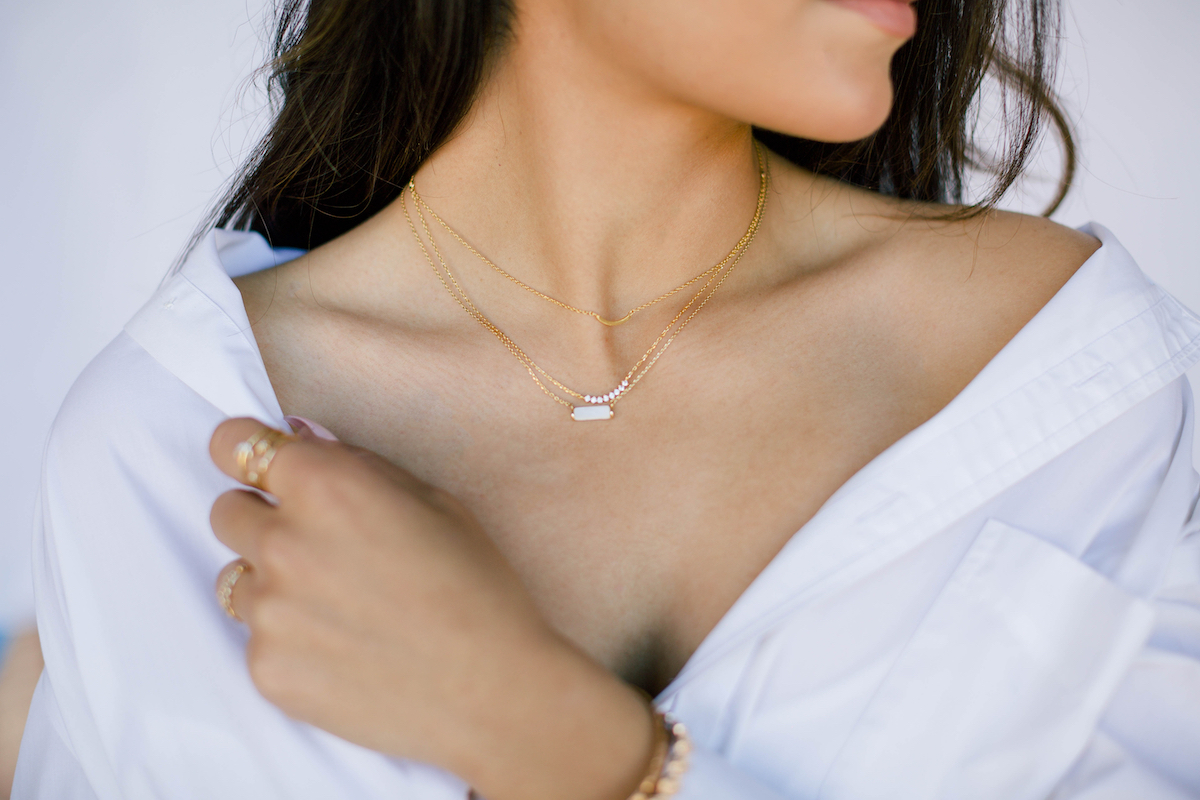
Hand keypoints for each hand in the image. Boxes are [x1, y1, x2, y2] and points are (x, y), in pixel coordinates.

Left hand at [208, 418, 652, 799]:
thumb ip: (359, 468)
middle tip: (318, 545)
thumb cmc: (477, 588)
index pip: (232, 443)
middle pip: (226, 511)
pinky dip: (291, 640)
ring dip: (273, 583)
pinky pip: (257, 639)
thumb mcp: (435, 500)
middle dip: (263, 518)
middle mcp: (283, 542)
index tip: (261, 468)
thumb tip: (309, 447)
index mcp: (326, 487)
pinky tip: (347, 649)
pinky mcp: (266, 669)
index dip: (245, 451)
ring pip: (236, 578)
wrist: (493, 689)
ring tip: (341, 606)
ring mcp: (268, 611)